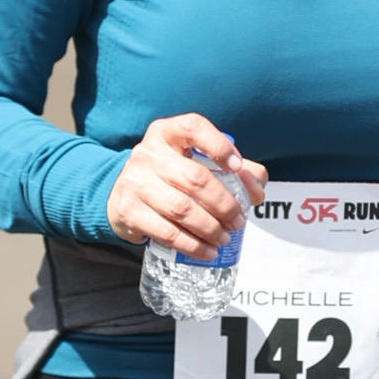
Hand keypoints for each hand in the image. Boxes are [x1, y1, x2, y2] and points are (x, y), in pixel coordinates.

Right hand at [106, 116, 267, 255]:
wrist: (122, 196)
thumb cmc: (170, 176)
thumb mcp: (196, 162)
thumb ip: (235, 170)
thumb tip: (256, 190)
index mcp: (167, 133)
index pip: (193, 127)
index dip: (218, 146)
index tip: (237, 167)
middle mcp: (148, 153)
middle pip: (195, 178)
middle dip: (224, 204)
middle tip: (237, 221)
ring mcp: (135, 182)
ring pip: (182, 209)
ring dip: (210, 228)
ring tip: (224, 238)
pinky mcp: (128, 211)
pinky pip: (167, 232)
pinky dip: (192, 245)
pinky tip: (207, 251)